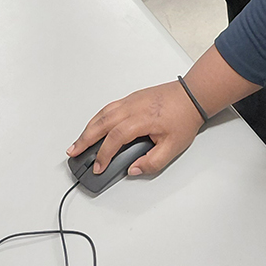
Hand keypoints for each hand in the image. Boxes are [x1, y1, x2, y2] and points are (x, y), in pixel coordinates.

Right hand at [68, 80, 204, 178]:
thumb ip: (152, 162)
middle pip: (101, 123)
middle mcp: (132, 107)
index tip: (98, 167)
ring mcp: (130, 101)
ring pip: (102, 114)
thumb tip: (134, 170)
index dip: (104, 154)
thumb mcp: (173, 147)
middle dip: (85, 139)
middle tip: (73, 152)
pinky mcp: (131, 98)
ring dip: (88, 128)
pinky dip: (97, 118)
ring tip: (78, 142)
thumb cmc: (184, 117)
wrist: (192, 96)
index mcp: (141, 119)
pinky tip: (93, 126)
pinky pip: (108, 108)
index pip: (115, 138)